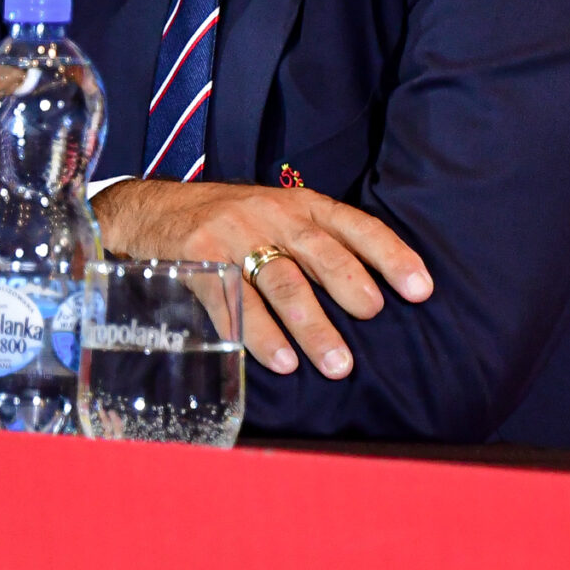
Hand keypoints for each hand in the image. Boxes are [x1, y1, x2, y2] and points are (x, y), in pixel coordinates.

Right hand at [94, 179, 431, 380]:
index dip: (390, 255)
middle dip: (349, 287)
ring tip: (335, 363)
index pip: (354, 225)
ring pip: (279, 281)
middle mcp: (268, 214)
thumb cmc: (229, 223)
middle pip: (318, 251)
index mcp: (298, 205)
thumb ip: (318, 245)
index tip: (421, 290)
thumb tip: (379, 297)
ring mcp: (231, 236)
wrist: (149, 209)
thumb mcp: (276, 217)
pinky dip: (256, 335)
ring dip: (309, 325)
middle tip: (373, 317)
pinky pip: (231, 300)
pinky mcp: (197, 258)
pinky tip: (276, 362)